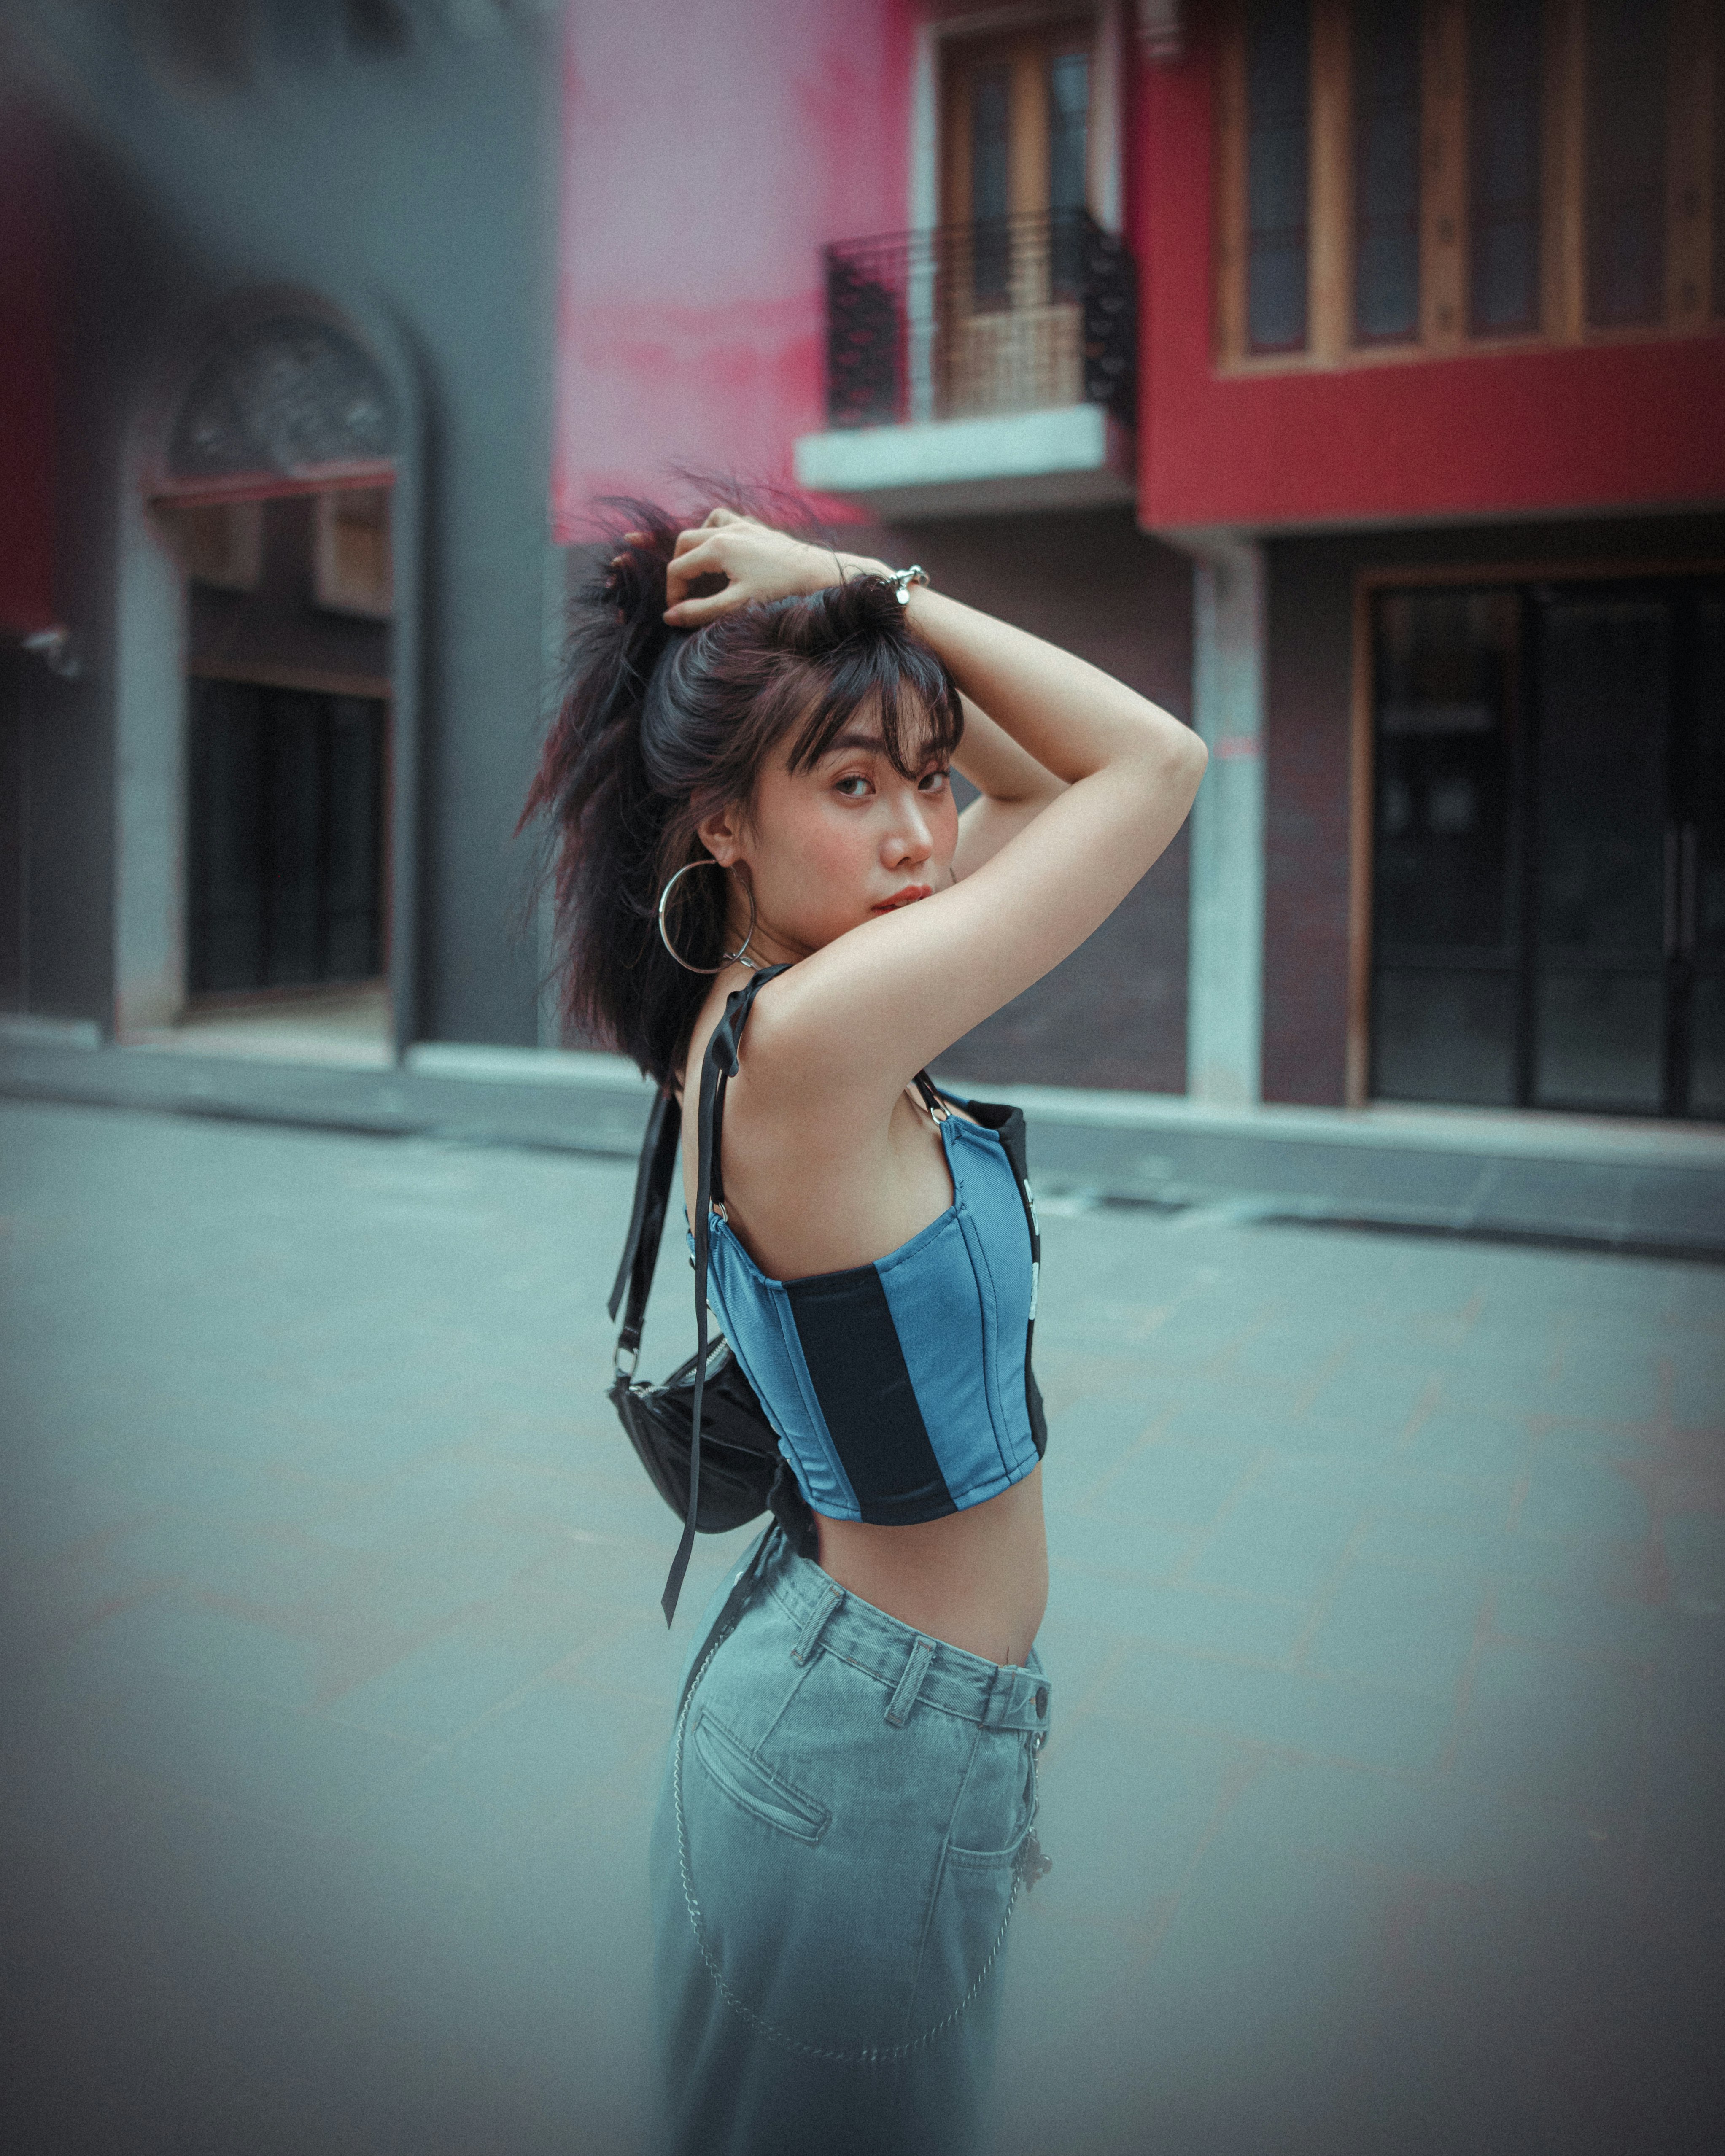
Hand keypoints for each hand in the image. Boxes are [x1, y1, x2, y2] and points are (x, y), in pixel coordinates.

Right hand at [661, 507, 887, 626]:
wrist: (820, 574)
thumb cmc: (781, 591)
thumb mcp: (736, 606)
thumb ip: (700, 611)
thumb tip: (669, 616)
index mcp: (717, 547)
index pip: (678, 568)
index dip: (673, 593)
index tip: (678, 613)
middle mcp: (728, 529)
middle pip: (685, 541)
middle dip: (679, 567)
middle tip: (685, 593)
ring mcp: (745, 525)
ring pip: (706, 524)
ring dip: (697, 543)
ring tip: (700, 568)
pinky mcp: (760, 529)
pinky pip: (730, 520)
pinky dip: (720, 530)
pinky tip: (727, 550)